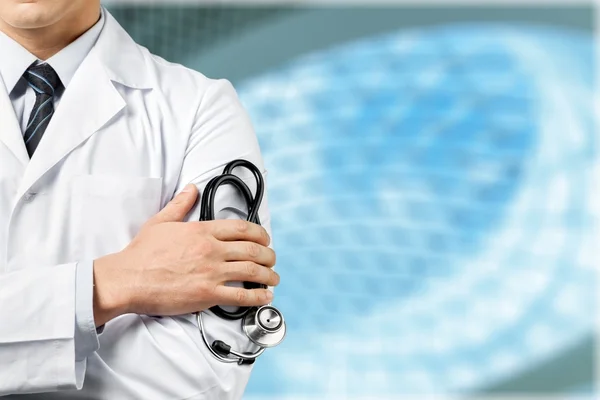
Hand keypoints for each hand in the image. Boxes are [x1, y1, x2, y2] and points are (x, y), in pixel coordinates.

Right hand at [92, 183, 278, 325]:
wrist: (127, 279)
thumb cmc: (141, 253)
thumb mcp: (161, 222)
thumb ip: (180, 204)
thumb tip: (191, 189)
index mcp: (202, 231)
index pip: (241, 228)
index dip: (259, 234)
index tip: (265, 239)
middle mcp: (211, 250)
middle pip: (252, 250)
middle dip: (268, 255)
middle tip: (272, 259)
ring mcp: (211, 272)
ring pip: (251, 272)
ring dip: (268, 275)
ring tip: (274, 278)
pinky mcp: (207, 295)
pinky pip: (240, 296)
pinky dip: (257, 297)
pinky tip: (265, 296)